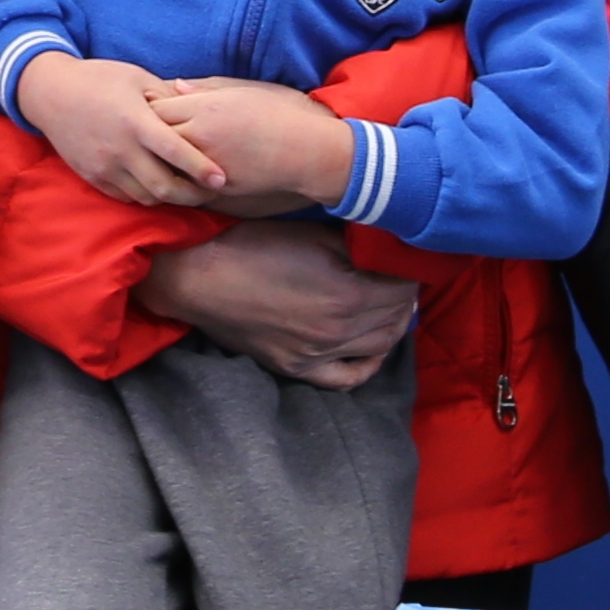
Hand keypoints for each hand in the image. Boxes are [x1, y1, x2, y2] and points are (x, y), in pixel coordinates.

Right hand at [19, 53, 230, 208]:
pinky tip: (157, 187)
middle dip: (193, 195)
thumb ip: (168, 96)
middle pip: (164, 187)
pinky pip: (126, 197)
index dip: (201, 169)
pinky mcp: (92, 177)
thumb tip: (198, 111)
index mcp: (135, 121)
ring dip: (169, 198)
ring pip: (146, 197)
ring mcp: (104, 167)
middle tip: (211, 193)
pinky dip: (145, 196)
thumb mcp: (137, 77)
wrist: (50, 93)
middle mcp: (120, 149)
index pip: (176, 152)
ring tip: (187, 191)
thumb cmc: (99, 79)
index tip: (222, 179)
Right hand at [133, 217, 419, 390]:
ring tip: (389, 302)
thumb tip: (388, 248)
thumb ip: (356, 246)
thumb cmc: (251, 244)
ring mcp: (319, 354)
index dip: (412, 269)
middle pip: (398, 317)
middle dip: (406, 293)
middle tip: (401, 275)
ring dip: (393, 323)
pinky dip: (369, 362)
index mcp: (348, 293)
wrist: (198, 276)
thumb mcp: (311, 233)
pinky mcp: (298, 368)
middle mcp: (339, 331)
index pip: (405, 287)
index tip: (409, 257)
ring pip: (381, 345)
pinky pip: (349, 377)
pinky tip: (371, 344)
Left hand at [148, 75, 357, 217]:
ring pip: (163, 164)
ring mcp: (206, 166)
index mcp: (205, 109)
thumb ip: (203, 89)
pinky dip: (175, 179)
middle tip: (141, 132)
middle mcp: (200, 137)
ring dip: (157, 159)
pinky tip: (173, 173)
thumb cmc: (278, 114)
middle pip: (153, 137)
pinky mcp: (215, 189)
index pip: (156, 108)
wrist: (306, 151)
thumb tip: (174, 86)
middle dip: (146, 134)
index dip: (149, 108)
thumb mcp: (241, 91)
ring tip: (153, 153)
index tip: (148, 107)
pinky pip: (183, 185)